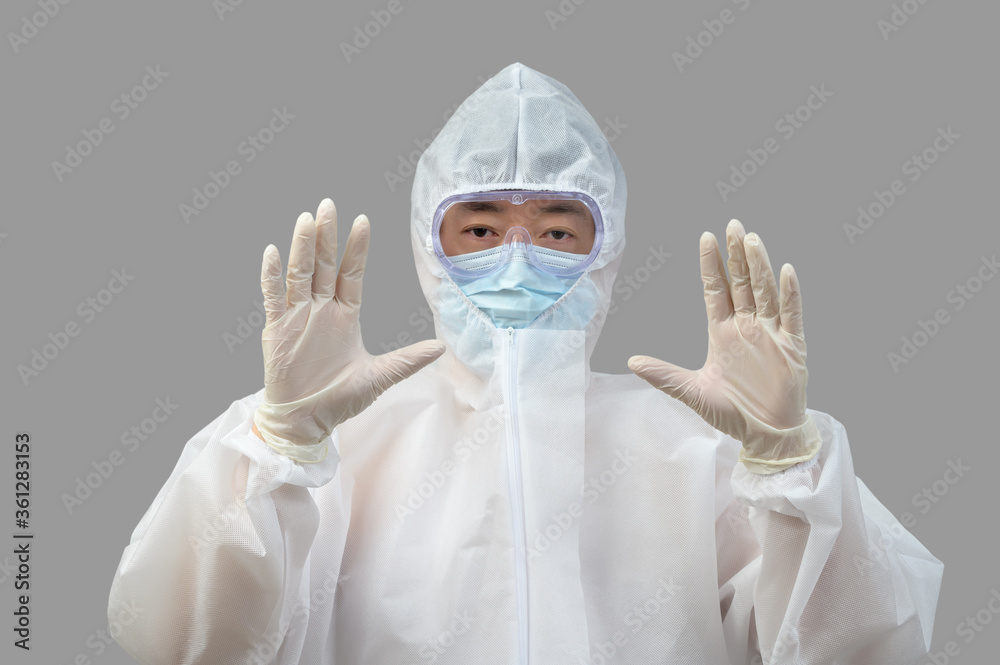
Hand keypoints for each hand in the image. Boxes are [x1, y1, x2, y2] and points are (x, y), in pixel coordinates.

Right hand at [252, 198, 444, 460]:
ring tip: (306, 220)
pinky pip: (273, 298)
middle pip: (323, 265)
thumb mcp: (379, 377)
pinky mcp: (276, 330)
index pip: (351, 273)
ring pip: (300, 274)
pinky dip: (272, 276)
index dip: (356, 248)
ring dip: (302, 248)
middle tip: (329, 205)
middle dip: (327, 236)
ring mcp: (297, 317)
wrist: (306, 421)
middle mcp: (321, 310)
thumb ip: (407, 360)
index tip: (362, 220)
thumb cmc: (339, 399)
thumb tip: (441, 348)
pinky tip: (273, 253)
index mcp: (345, 315)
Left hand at [627, 219, 820, 473]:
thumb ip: (664, 374)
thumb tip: (631, 361)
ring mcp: (770, 334)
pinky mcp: (792, 347)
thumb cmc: (732, 412)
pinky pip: (792, 315)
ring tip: (751, 240)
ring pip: (764, 292)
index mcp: (723, 333)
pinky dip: (790, 294)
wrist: (765, 434)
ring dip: (759, 266)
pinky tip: (786, 271)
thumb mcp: (692, 391)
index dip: (711, 265)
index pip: (715, 290)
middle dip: (736, 255)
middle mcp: (746, 327)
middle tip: (732, 225)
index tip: (706, 237)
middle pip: (741, 283)